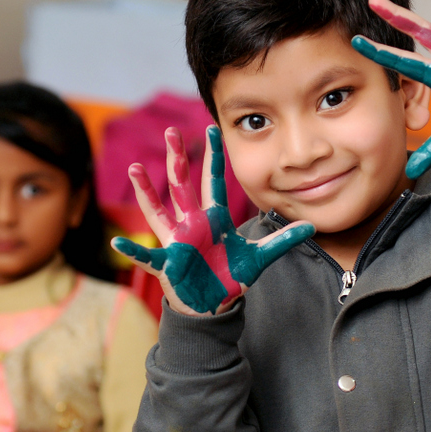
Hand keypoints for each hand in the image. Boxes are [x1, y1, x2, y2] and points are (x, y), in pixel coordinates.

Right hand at [111, 126, 313, 315]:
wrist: (212, 302)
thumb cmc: (230, 275)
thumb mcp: (260, 257)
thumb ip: (282, 240)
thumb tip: (312, 227)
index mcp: (214, 218)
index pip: (213, 181)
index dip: (213, 156)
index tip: (212, 129)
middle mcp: (193, 223)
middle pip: (183, 185)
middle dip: (177, 159)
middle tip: (172, 131)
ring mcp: (177, 241)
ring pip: (158, 210)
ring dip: (146, 191)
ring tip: (135, 169)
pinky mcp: (168, 263)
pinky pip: (148, 256)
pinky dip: (134, 251)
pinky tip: (118, 243)